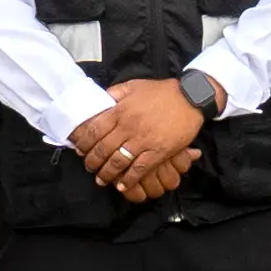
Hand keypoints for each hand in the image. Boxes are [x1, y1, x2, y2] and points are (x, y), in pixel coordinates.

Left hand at [71, 79, 207, 198]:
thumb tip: (100, 100)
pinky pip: (139, 169)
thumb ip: (115, 93)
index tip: (80, 150)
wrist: (190, 97)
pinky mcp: (158, 151)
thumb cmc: (161, 91)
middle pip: (103, 149)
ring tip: (102, 180)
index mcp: (120, 110)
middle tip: (89, 167)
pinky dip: (129, 179)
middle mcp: (128, 126)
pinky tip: (122, 185)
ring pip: (118, 161)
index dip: (84, 142)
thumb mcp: (134, 85)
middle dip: (93, 161)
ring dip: (107, 173)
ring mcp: (143, 140)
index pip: (94, 130)